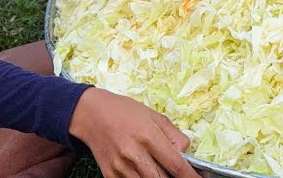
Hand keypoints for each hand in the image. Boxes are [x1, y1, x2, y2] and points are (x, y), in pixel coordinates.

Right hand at [70, 88, 198, 177]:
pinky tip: (143, 172)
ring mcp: (120, 167)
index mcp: (149, 136)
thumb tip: (186, 153)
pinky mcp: (109, 175)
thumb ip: (174, 135)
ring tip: (159, 169)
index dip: (191, 177)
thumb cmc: (126, 112)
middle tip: (179, 175)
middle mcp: (134, 153)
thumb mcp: (154, 116)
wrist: (91, 114)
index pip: (176, 164)